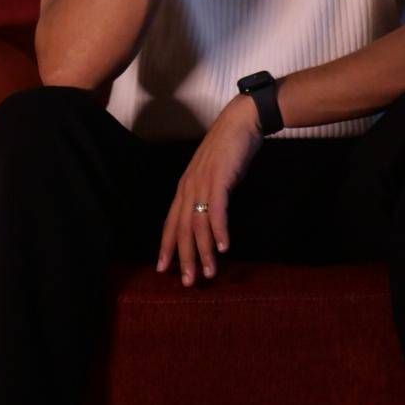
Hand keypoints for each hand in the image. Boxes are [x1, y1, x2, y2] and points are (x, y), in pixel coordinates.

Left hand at [156, 94, 263, 284]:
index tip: (163, 269)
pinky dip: (220, 230)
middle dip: (184, 258)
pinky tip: (225, 247)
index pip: (171, 223)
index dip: (166, 247)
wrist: (241, 122)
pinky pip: (217, 210)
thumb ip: (208, 196)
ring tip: (208, 273)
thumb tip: (209, 219)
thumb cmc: (229, 150)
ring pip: (198, 225)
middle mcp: (189, 187)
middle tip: (187, 282)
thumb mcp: (213, 176)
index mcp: (185, 188)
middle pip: (181, 229)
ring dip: (204, 251)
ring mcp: (203, 183)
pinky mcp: (220, 179)